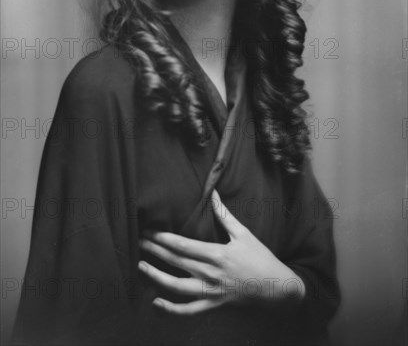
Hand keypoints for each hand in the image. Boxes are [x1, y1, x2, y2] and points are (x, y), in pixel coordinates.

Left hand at [138, 189, 304, 314]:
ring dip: (156, 277)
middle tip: (137, 242)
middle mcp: (212, 273)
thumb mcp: (244, 233)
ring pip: (178, 287)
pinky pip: (190, 310)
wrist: (278, 288)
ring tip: (140, 267)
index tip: (149, 230)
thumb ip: (224, 214)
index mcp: (218, 253)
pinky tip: (156, 303)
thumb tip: (213, 193)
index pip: (183, 245)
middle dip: (154, 251)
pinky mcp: (214, 304)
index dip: (163, 238)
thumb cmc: (260, 257)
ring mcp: (212, 291)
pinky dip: (172, 310)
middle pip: (176, 262)